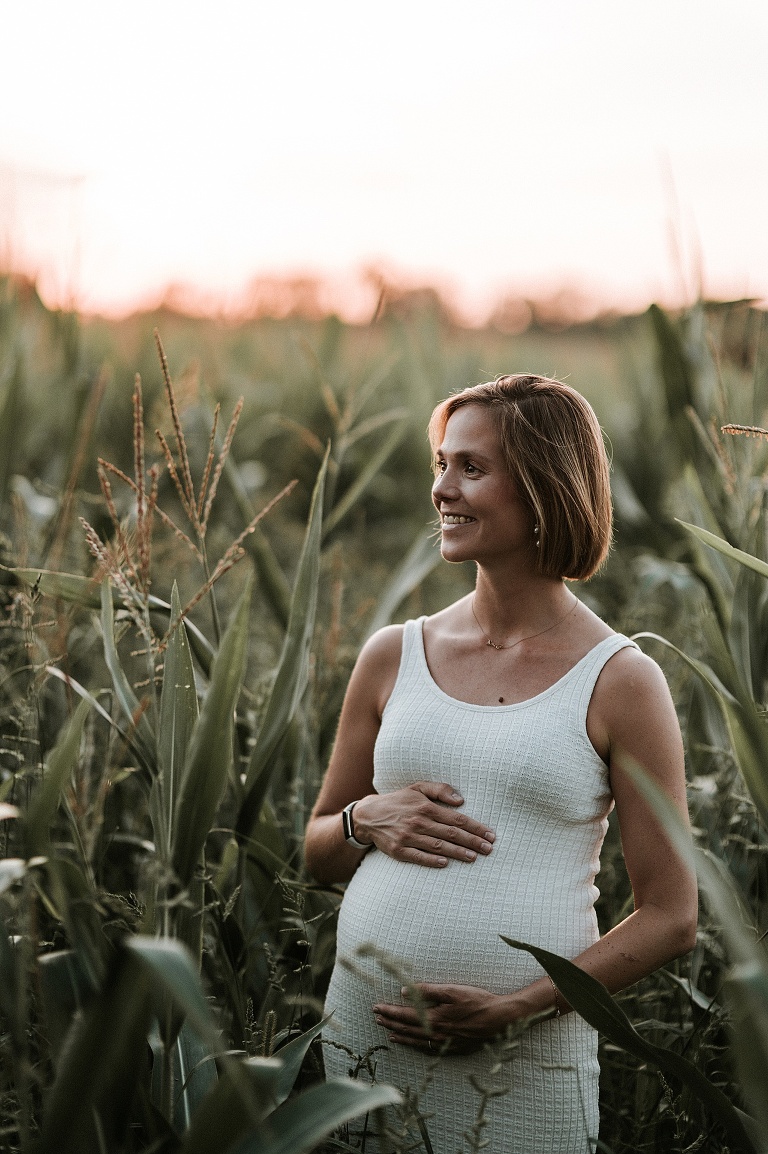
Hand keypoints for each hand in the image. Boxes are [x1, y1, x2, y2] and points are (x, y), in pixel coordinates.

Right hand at [352, 782, 494, 867]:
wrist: (368, 816)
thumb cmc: (399, 801)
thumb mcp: (417, 788)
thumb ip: (440, 790)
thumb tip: (461, 800)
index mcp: (425, 807)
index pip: (457, 819)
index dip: (475, 827)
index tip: (490, 835)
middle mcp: (418, 822)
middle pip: (451, 834)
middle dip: (472, 841)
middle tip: (489, 849)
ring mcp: (408, 837)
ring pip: (438, 846)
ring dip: (458, 852)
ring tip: (474, 857)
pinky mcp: (398, 851)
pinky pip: (418, 857)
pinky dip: (432, 860)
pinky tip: (445, 863)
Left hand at [373, 983, 512, 1054]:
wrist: (499, 1019)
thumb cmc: (477, 1001)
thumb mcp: (452, 990)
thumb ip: (427, 991)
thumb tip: (405, 992)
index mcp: (434, 1018)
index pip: (405, 1015)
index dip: (389, 1011)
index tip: (376, 1008)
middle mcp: (437, 1034)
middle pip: (407, 1029)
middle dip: (390, 1022)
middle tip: (377, 1018)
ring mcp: (445, 1043)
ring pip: (416, 1041)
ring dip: (401, 1035)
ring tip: (388, 1032)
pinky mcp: (453, 1048)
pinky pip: (429, 1049)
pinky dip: (416, 1045)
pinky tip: (412, 1043)